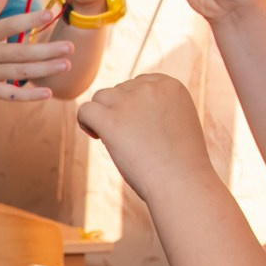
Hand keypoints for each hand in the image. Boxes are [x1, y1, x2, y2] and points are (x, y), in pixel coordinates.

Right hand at [0, 0, 68, 101]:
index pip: (10, 25)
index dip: (29, 20)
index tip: (49, 14)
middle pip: (20, 53)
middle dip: (46, 51)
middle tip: (69, 47)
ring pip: (19, 73)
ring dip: (44, 70)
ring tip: (66, 65)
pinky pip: (10, 94)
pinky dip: (28, 95)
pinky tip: (47, 93)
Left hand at [76, 74, 215, 199]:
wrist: (181, 182)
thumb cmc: (181, 163)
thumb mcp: (178, 123)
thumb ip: (158, 108)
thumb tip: (127, 108)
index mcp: (171, 85)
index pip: (140, 82)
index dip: (134, 104)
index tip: (139, 126)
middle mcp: (150, 88)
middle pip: (120, 90)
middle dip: (119, 111)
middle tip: (130, 140)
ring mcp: (129, 102)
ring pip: (101, 97)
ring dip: (102, 115)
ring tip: (112, 139)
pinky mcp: (111, 120)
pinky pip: (85, 110)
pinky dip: (85, 122)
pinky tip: (96, 136)